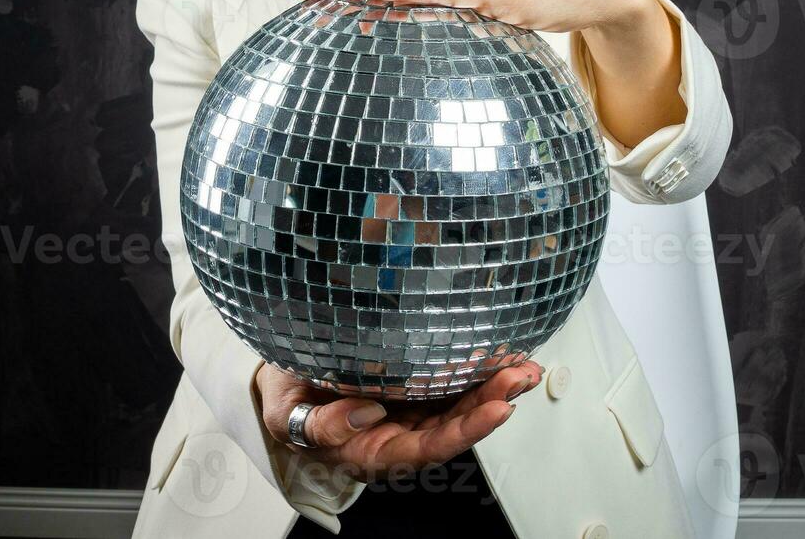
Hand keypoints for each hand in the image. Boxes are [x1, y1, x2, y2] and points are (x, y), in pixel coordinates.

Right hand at [254, 356, 543, 482]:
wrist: (281, 376)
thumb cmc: (287, 398)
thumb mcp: (288, 415)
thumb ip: (321, 426)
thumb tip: (366, 415)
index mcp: (373, 450)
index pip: (428, 448)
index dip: (466, 431)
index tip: (497, 409)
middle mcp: (400, 432)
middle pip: (455, 425)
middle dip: (493, 402)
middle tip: (520, 376)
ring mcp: (410, 407)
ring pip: (460, 403)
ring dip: (494, 386)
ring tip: (523, 366)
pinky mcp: (413, 381)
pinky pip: (450, 380)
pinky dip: (478, 368)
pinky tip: (502, 354)